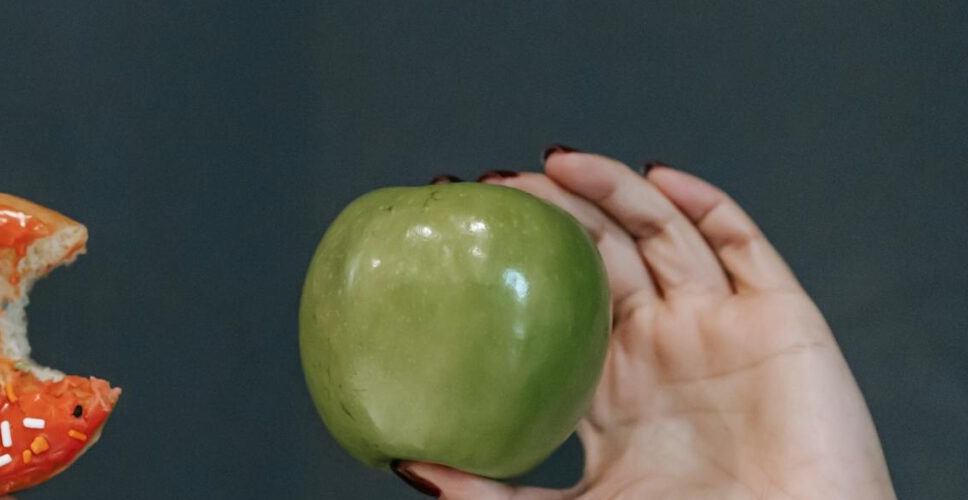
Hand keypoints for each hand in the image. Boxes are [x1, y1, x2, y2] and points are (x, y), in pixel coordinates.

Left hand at [395, 150, 892, 498]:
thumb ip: (490, 493)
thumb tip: (405, 463)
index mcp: (613, 386)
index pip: (555, 299)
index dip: (514, 259)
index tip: (458, 226)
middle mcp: (664, 346)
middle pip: (604, 252)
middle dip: (553, 210)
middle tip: (495, 185)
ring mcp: (720, 328)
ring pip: (663, 232)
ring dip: (613, 190)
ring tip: (556, 164)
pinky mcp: (780, 322)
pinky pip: (744, 245)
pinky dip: (705, 204)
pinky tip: (659, 176)